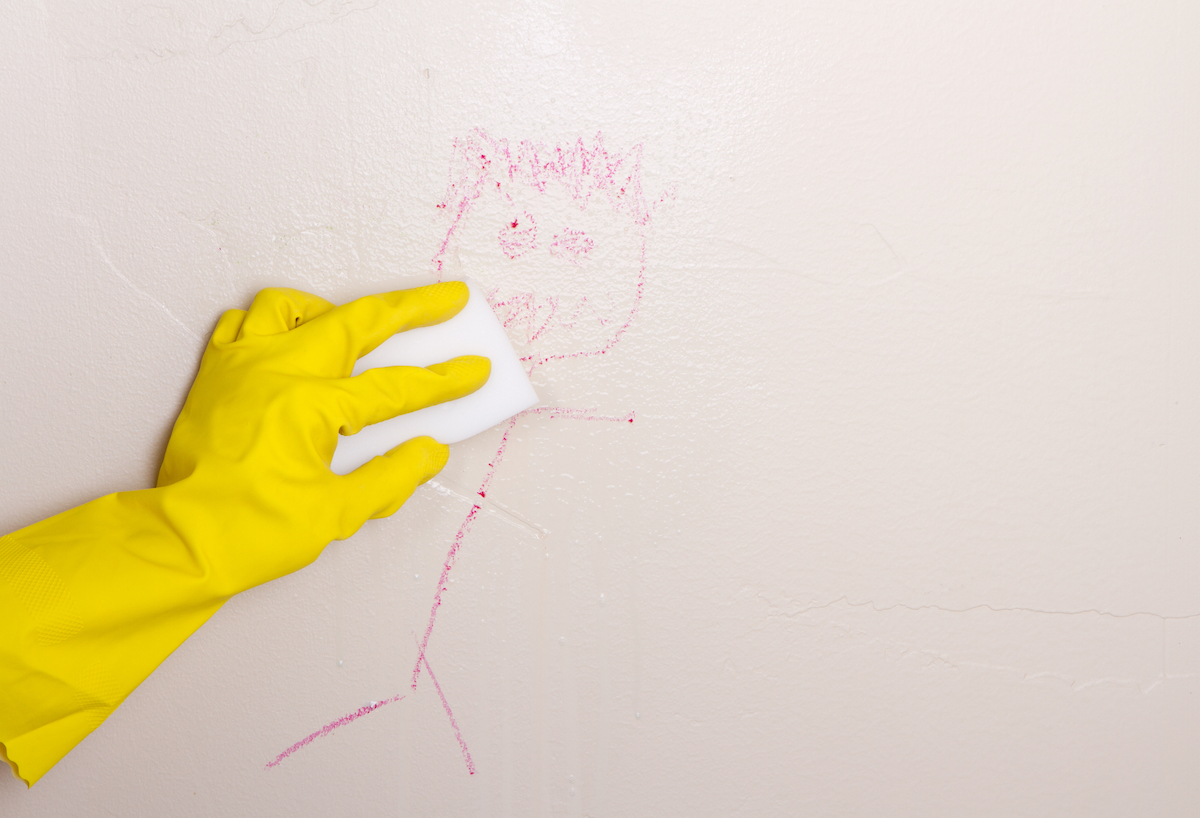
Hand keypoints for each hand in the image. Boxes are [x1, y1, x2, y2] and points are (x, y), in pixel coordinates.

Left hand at [155, 281, 489, 593]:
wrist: (181, 541)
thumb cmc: (251, 532)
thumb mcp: (336, 514)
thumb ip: (391, 478)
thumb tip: (428, 452)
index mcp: (310, 404)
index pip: (394, 387)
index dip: (442, 381)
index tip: (475, 371)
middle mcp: (277, 371)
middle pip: (357, 321)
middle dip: (411, 308)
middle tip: (448, 299)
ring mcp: (242, 365)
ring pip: (293, 307)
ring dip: (333, 309)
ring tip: (358, 322)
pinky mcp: (216, 374)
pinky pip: (244, 323)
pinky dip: (275, 322)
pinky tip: (293, 339)